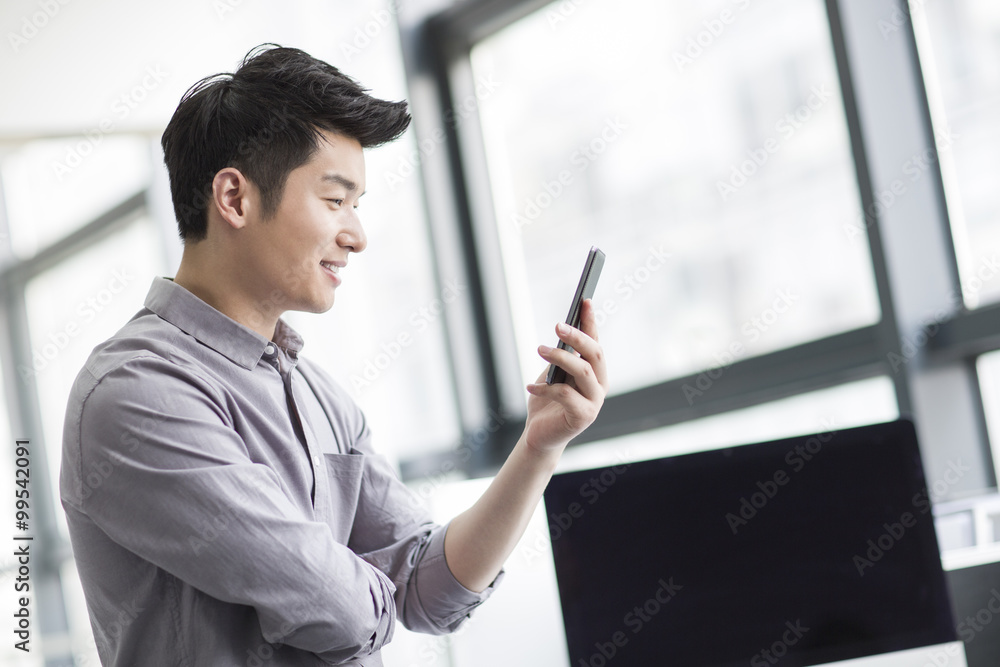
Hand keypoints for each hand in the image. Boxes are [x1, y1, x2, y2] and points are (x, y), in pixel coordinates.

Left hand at [524, 299, 607, 454]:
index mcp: (596, 372)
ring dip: (560, 357)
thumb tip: (563, 332)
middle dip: (577, 336)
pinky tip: (531, 387)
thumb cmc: (547, 402)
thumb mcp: (553, 374)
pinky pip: (565, 395)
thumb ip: (562, 357)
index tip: (584, 301)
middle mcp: (600, 385)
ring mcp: (595, 402)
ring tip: (539, 349)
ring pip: (582, 371)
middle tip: (558, 325)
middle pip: (595, 354)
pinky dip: (546, 388)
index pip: (596, 342)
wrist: (540, 435)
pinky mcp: (584, 417)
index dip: (591, 321)